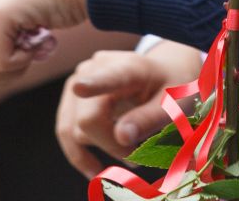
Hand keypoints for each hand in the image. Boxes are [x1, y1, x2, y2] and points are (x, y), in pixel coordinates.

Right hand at [55, 43, 200, 177]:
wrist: (163, 73)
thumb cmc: (170, 89)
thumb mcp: (173, 104)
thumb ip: (149, 119)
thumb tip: (121, 137)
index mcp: (130, 67)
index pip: (110, 77)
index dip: (93, 84)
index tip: (80, 88)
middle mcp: (97, 69)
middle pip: (89, 119)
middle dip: (112, 145)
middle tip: (137, 155)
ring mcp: (78, 81)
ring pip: (74, 129)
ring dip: (100, 148)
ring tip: (129, 155)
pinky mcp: (70, 98)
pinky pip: (65, 132)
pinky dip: (80, 155)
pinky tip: (95, 171)